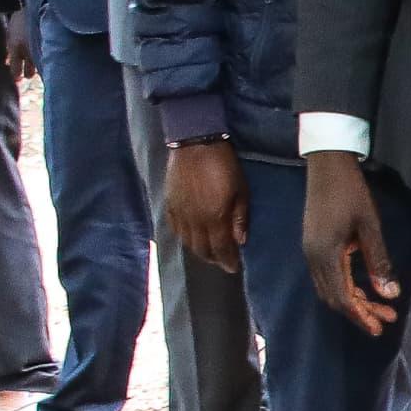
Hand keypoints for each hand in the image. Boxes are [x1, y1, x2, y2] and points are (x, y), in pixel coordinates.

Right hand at [164, 138, 247, 271]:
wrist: (195, 143)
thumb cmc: (224, 165)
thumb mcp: (241, 190)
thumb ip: (239, 217)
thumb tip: (240, 241)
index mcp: (214, 217)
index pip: (221, 248)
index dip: (228, 261)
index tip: (234, 267)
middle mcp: (194, 220)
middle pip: (202, 249)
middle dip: (214, 258)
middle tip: (223, 260)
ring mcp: (179, 212)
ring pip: (187, 241)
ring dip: (199, 250)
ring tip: (209, 252)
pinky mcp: (169, 203)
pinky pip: (175, 229)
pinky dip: (184, 237)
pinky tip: (192, 237)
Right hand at [302, 150, 403, 339]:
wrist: (327, 164)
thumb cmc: (351, 192)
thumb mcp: (370, 227)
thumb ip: (379, 262)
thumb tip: (389, 295)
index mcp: (326, 254)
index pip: (342, 298)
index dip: (361, 316)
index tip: (380, 328)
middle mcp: (313, 257)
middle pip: (334, 297)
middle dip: (360, 312)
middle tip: (385, 320)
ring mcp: (310, 251)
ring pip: (329, 288)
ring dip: (353, 301)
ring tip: (380, 307)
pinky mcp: (313, 244)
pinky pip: (326, 276)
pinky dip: (344, 287)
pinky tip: (363, 288)